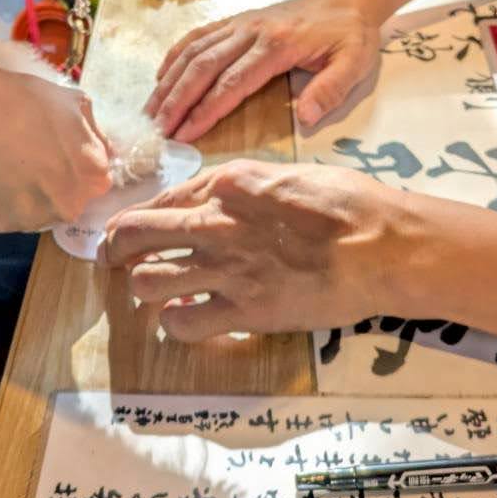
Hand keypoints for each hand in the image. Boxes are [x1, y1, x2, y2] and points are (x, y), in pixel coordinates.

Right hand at [0, 66, 111, 231]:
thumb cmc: (25, 101)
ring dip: (32, 196)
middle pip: (70, 200)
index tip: (59, 151)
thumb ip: (97, 135)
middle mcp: (69, 206)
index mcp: (94, 176)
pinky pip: (11, 215)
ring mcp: (35, 218)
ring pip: (41, 211)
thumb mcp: (75, 104)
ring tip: (12, 166)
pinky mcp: (3, 224)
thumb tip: (106, 153)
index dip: (77, 164)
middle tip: (33, 158)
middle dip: (57, 184)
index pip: (96, 180)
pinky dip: (5, 201)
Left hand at [99, 159, 414, 339]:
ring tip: (157, 292)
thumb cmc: (348, 204)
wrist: (382, 246)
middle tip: (114, 261)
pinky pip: (183, 323)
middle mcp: (216, 221)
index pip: (159, 199)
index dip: (135, 217)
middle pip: (133, 235)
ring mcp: (227, 268)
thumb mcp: (288, 174)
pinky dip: (177, 323)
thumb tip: (216, 200)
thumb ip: (243, 187)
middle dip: (115, 249)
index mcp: (228, 183)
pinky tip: (188, 317)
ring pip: (146, 282)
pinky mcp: (245, 311)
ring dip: (145, 288)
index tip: (126, 231)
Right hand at [146, 0, 380, 140]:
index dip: (206, 109)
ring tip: (151, 111)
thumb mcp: (355, 63)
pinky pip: (198, 36)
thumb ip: (330, 90)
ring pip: (194, 51)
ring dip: (169, 81)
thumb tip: (306, 117)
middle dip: (177, 100)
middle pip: (203, 66)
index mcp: (278, 45)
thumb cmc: (350, 34)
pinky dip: (175, 55)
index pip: (233, 82)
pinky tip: (160, 77)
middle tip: (157, 130)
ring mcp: (240, 22)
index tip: (184, 134)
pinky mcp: (236, 20)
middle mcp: (251, 30)